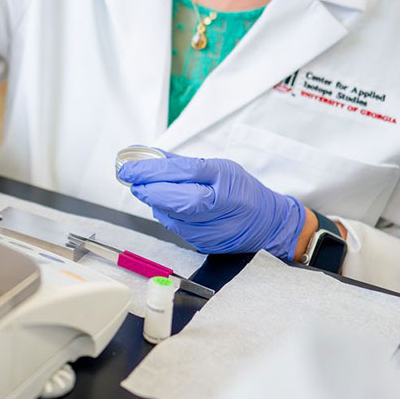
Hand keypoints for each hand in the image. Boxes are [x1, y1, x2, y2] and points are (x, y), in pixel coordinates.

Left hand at [119, 151, 304, 258]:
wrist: (268, 223)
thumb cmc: (241, 189)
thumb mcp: (218, 167)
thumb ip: (181, 163)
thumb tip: (146, 155)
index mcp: (226, 178)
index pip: (187, 172)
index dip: (155, 170)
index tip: (131, 168)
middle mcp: (224, 204)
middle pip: (181, 200)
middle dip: (151, 190)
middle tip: (133, 181)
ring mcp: (217, 228)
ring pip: (176, 218)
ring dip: (155, 203)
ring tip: (145, 190)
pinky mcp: (208, 243)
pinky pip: (179, 229)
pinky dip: (166, 216)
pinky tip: (162, 206)